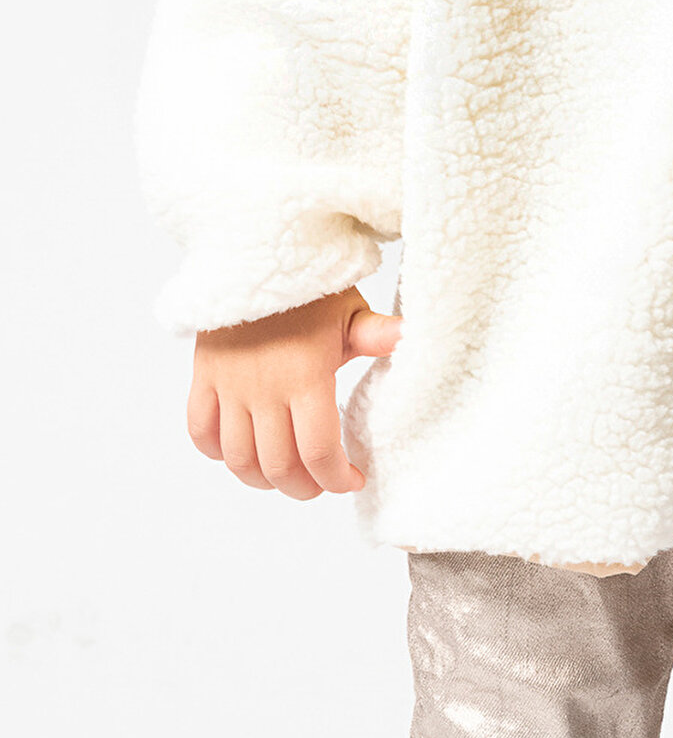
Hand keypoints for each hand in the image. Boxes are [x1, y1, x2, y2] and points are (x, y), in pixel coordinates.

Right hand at [187, 287, 401, 500]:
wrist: (256, 250)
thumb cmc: (311, 285)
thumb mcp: (348, 308)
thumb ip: (375, 333)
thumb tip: (408, 335)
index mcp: (305, 375)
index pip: (318, 451)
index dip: (336, 478)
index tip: (353, 479)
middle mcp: (263, 387)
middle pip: (278, 466)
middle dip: (304, 486)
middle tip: (321, 482)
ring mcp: (228, 384)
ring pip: (238, 459)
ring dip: (262, 480)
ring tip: (286, 474)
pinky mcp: (203, 375)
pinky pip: (200, 432)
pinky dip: (218, 452)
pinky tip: (243, 449)